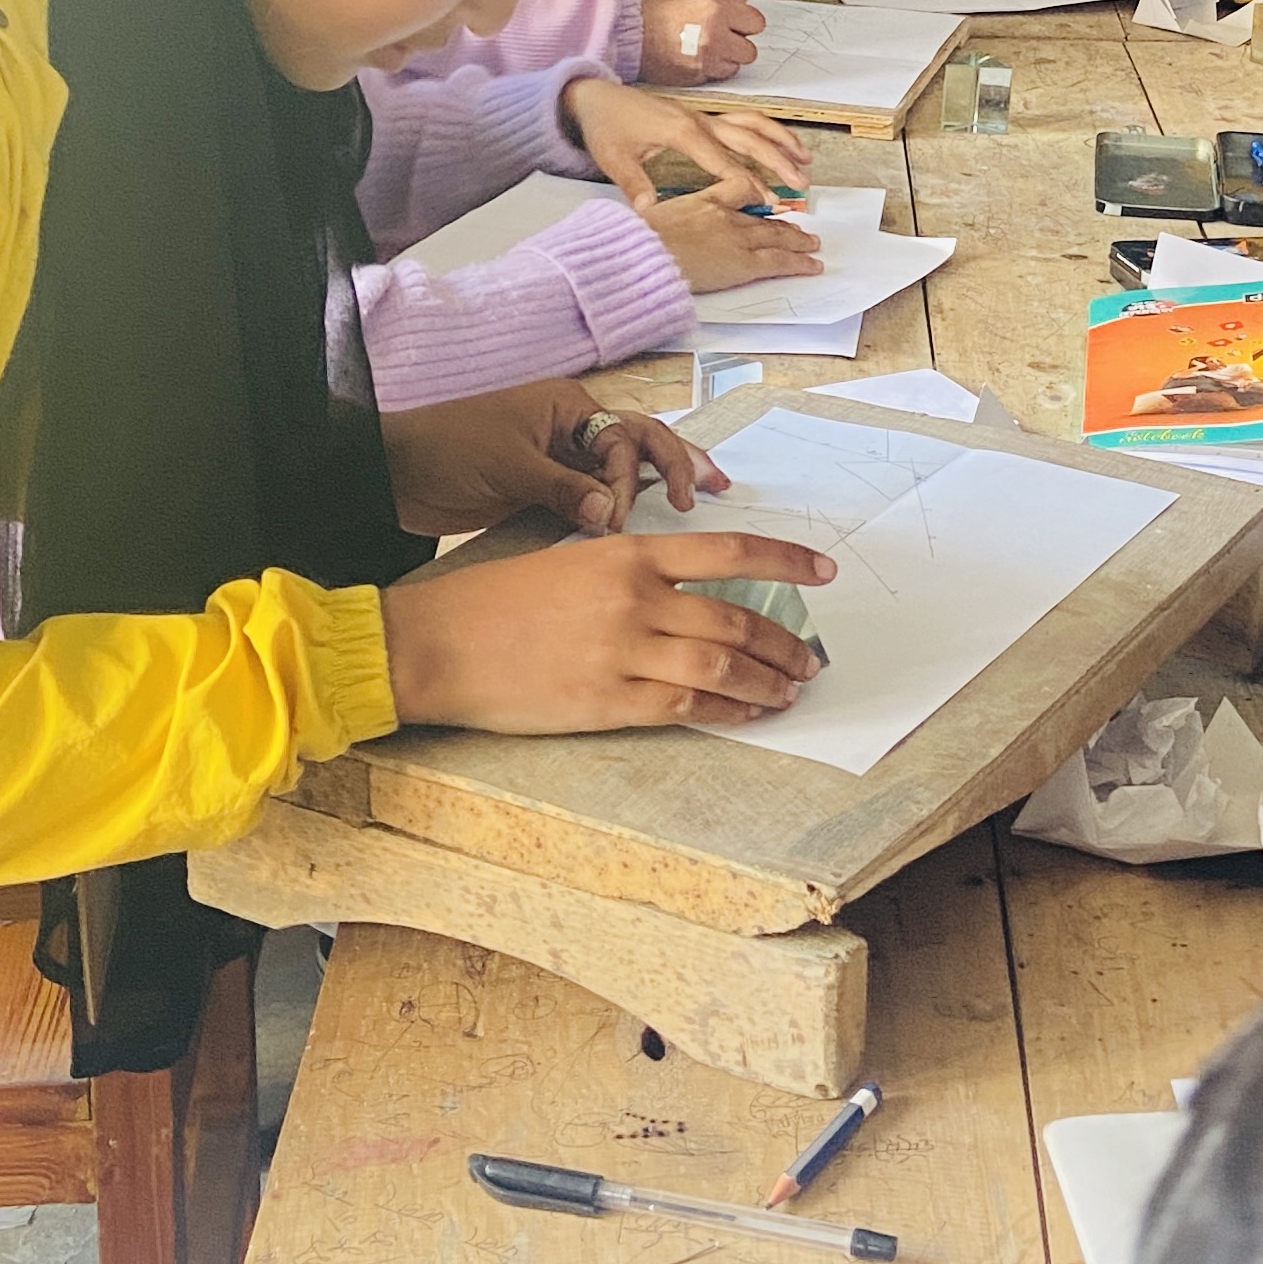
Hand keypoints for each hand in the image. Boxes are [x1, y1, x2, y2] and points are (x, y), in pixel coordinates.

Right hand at [380, 528, 838, 732]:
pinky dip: (725, 709)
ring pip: (720, 665)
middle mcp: (633, 597)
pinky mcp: (606, 701)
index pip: (728, 550)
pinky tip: (745, 713)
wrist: (438, 643)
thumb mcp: (572, 560)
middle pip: (735, 619)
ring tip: (788, 691)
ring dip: (765, 681)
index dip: (785, 559)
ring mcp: (622, 651)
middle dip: (783, 642)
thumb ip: (632, 572)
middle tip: (808, 659)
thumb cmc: (497, 599)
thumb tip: (692, 594)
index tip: (824, 570)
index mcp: (626, 552)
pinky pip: (684, 704)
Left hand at [382, 380, 718, 539]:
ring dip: (659, 483)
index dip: (629, 478)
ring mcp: (562, 460)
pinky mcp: (549, 492)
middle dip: (678, 462)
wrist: (392, 475)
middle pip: (640, 442)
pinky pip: (599, 498)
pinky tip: (648, 525)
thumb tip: (611, 518)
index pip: (623, 437)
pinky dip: (625, 508)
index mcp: (566, 406)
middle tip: (713, 488)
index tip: (615, 516)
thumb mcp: (506, 465)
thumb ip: (562, 488)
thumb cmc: (445, 450)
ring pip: (625, 470)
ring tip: (699, 499)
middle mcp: (571, 429)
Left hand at [563, 71, 807, 211]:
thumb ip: (635, 185)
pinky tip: (780, 142)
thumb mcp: (614, 159)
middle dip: (776, 162)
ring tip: (804, 159)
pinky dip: (766, 129)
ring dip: (780, 140)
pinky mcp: (702, 116)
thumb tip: (649, 213)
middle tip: (799, 184)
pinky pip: (742, 120)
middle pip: (748, 140)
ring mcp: (703, 116)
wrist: (596, 97)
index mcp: (682, 132)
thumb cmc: (606, 127)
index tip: (767, 201)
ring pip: (752, 124)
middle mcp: (699, 120)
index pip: (724, 162)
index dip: (747, 183)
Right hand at [640, 0, 763, 82]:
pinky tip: (694, 62)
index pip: (755, 23)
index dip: (748, 24)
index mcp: (715, 12)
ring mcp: (705, 62)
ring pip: (733, 68)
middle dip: (739, 47)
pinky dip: (707, 72)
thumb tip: (736, 20)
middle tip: (726, 42)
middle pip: (749, 51)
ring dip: (724, 62)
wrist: (627, 35)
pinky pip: (713, 78)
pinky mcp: (694, 79)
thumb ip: (719, 11)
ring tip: (708, 53)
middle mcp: (714, 38)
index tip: (742, 25)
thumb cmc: (651, 15)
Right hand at [641, 192, 821, 290]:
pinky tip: (812, 265)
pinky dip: (800, 263)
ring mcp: (737, 240)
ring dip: (797, 241)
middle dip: (782, 224)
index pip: (737, 189)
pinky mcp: (745, 264)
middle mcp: (725, 217)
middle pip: (761, 218)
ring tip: (811, 243)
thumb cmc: (638, 243)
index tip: (760, 199)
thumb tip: (652, 219)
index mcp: (703, 201)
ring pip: (776, 237)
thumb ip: (663, 217)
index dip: (753, 194)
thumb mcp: (649, 217)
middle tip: (796, 228)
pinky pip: (780, 262)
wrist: (643, 258)